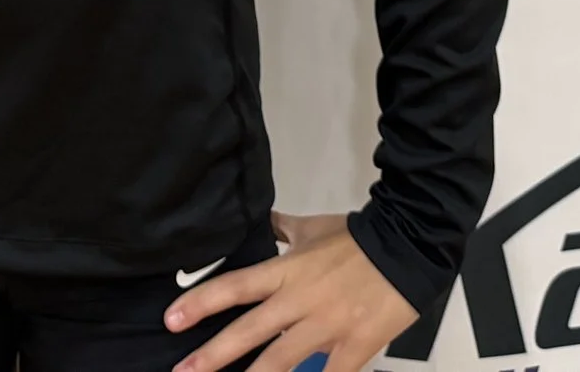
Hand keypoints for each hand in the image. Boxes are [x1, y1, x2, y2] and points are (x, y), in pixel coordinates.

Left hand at [166, 211, 416, 371]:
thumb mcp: (312, 227)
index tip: (171, 319)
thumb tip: (262, 222)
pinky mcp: (354, 347)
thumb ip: (282, 229)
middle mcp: (299, 301)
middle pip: (248, 330)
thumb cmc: (358, 238)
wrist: (407, 246)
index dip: (201, 303)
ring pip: (281, 361)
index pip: (235, 287)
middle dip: (212, 354)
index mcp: (287, 271)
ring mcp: (326, 327)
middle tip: (182, 371)